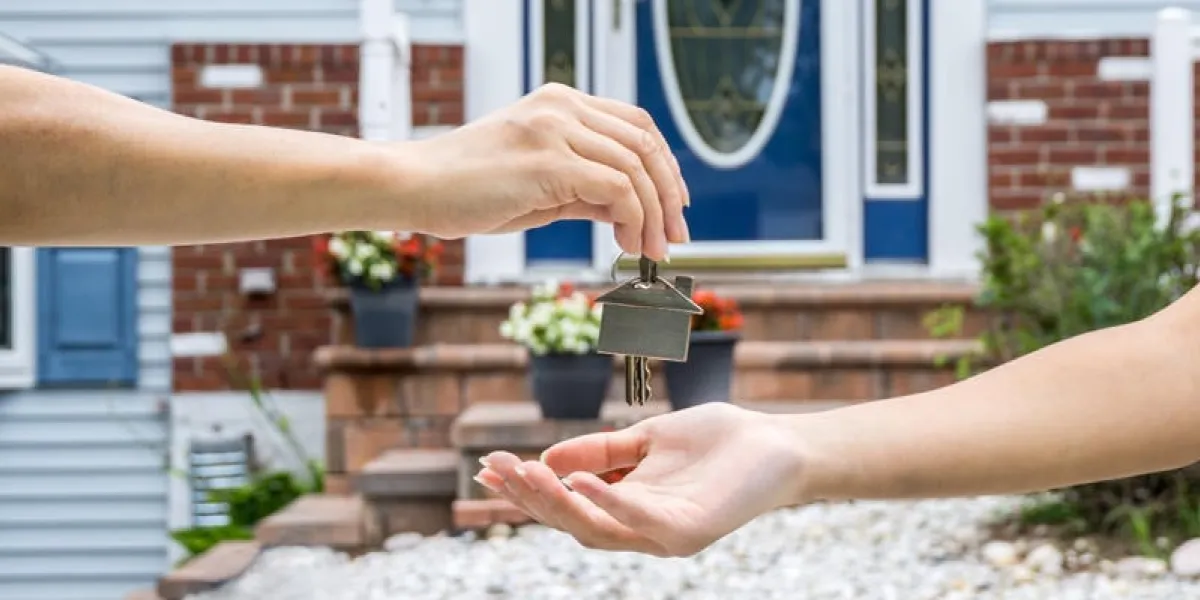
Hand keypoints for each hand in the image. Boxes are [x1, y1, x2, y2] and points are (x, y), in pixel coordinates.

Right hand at [400, 83, 689, 260]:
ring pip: (636, 167)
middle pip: (645, 142)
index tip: (673, 204)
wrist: (414, 187)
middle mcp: (562, 107)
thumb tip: (632, 212)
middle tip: (675, 235)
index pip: (636, 124)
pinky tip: (627, 244)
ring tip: (653, 250)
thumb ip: (587, 192)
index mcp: (561, 103)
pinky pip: (616, 189)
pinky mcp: (548, 160)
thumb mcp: (540, 187)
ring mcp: (555, 129)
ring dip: (655, 215)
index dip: (665, 165)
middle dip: (669, 194)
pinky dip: (633, 219)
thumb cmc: (467, 190)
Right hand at [474, 403, 805, 556]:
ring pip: (597, 529)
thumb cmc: (717, 442)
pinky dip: (607, 501)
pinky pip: (640, 522)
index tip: (488, 468)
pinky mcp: (688, 533)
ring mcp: (664, 535)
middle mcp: (640, 529)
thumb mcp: (647, 439)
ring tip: (528, 472)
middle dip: (530, 496)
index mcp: (628, 507)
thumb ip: (602, 450)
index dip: (526, 491)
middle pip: (572, 521)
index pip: (567, 504)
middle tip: (497, 468)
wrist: (778, 443)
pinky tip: (579, 479)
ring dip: (558, 502)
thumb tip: (549, 457)